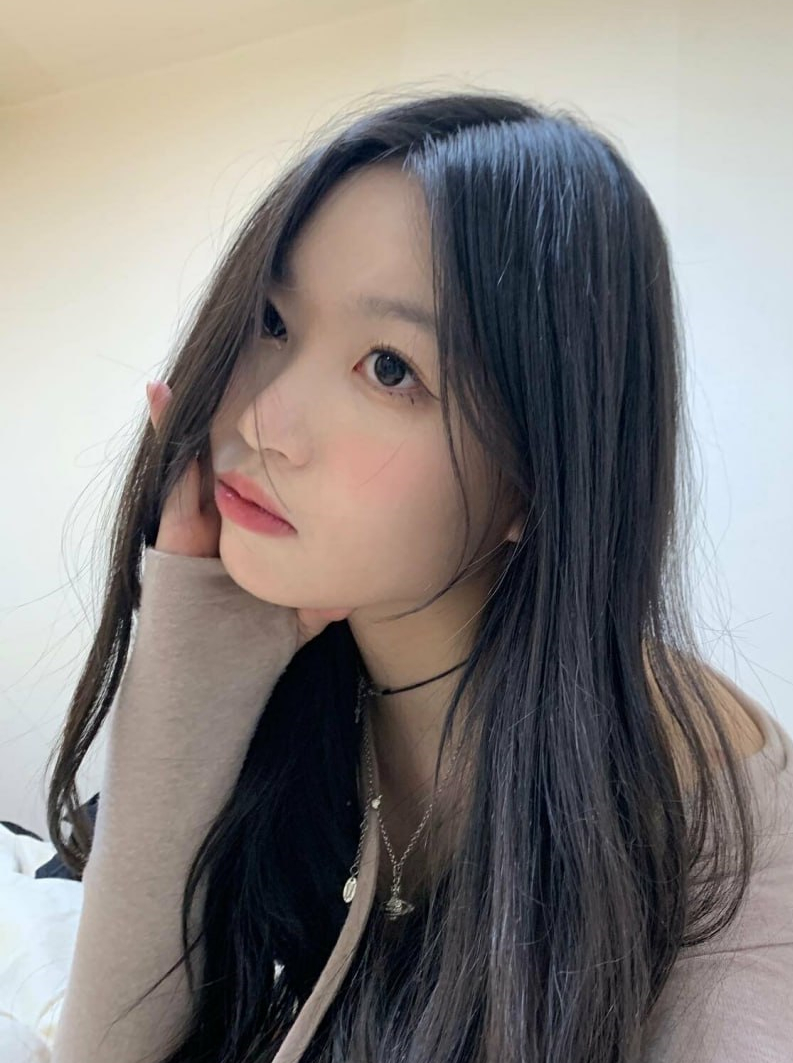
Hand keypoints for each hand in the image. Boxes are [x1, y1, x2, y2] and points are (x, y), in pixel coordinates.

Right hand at [145, 381, 348, 648]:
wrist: (206, 695)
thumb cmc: (248, 658)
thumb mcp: (295, 622)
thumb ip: (320, 601)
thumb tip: (355, 588)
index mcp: (244, 540)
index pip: (260, 487)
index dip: (275, 455)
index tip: (296, 417)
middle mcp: (217, 530)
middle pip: (228, 467)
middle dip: (233, 426)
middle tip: (244, 368)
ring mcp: (192, 533)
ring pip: (194, 468)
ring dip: (193, 422)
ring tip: (197, 370)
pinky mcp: (172, 541)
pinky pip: (174, 488)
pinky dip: (171, 447)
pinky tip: (166, 402)